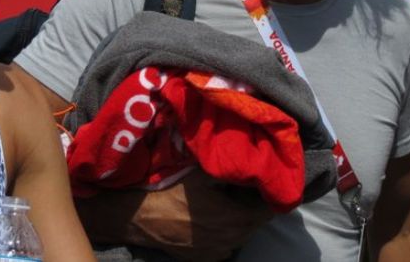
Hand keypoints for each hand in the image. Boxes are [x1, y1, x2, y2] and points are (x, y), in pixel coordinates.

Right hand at [74, 168, 273, 261]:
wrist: (141, 217)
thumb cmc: (172, 191)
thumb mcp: (202, 173)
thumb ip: (230, 169)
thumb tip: (251, 159)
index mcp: (236, 217)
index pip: (268, 210)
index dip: (268, 195)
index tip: (263, 182)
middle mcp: (232, 239)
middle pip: (255, 223)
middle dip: (253, 207)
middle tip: (243, 190)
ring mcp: (219, 252)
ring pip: (241, 236)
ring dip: (239, 221)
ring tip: (226, 204)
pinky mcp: (206, 260)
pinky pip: (225, 246)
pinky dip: (224, 234)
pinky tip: (211, 220)